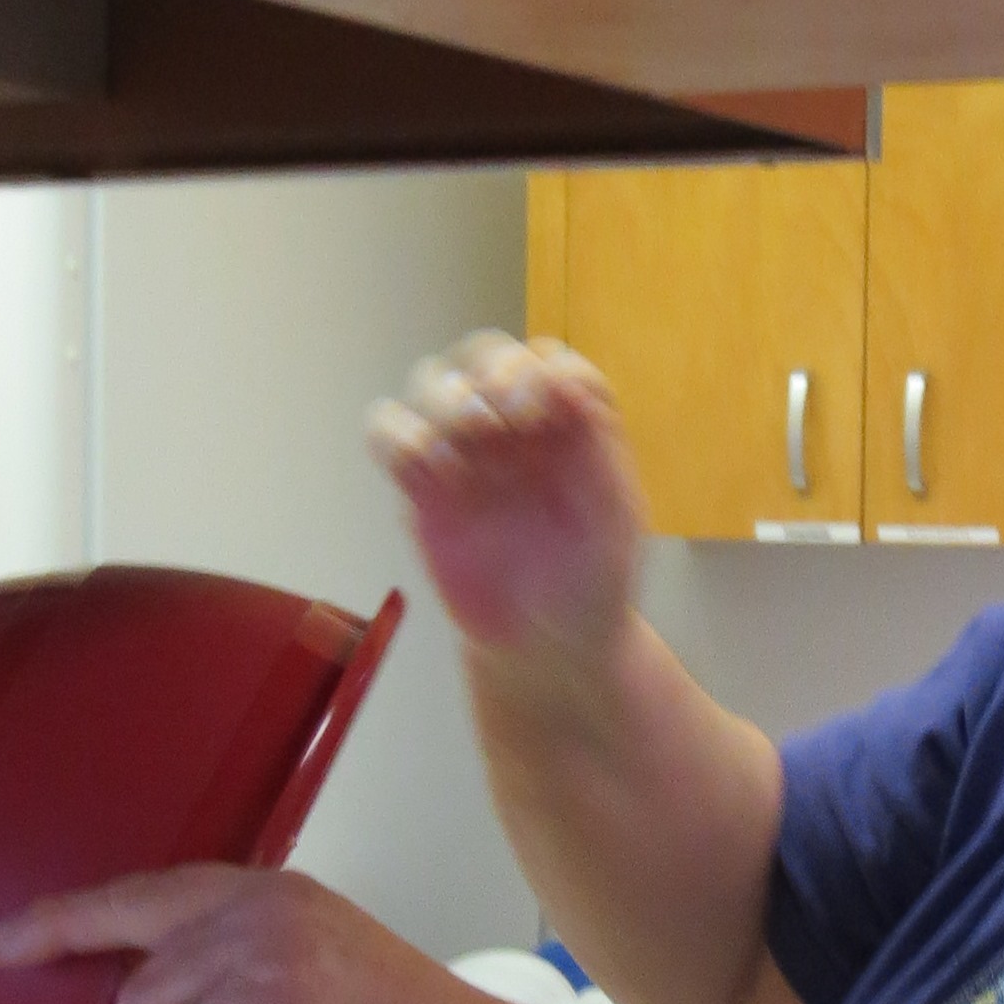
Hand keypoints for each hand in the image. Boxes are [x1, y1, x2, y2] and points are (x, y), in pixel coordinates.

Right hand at [366, 332, 647, 670]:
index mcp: (566, 424)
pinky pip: (389, 432)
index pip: (545, 360)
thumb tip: (564, 375)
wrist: (548, 648)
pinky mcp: (421, 486)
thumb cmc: (591, 582)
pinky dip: (399, 437)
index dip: (538, 369)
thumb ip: (596, 445)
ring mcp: (463, 452)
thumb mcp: (614, 517)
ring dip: (444, 396)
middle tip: (502, 415)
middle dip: (488, 372)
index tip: (543, 408)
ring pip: (431, 381)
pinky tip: (432, 475)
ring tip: (466, 437)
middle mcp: (512, 427)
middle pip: (482, 355)